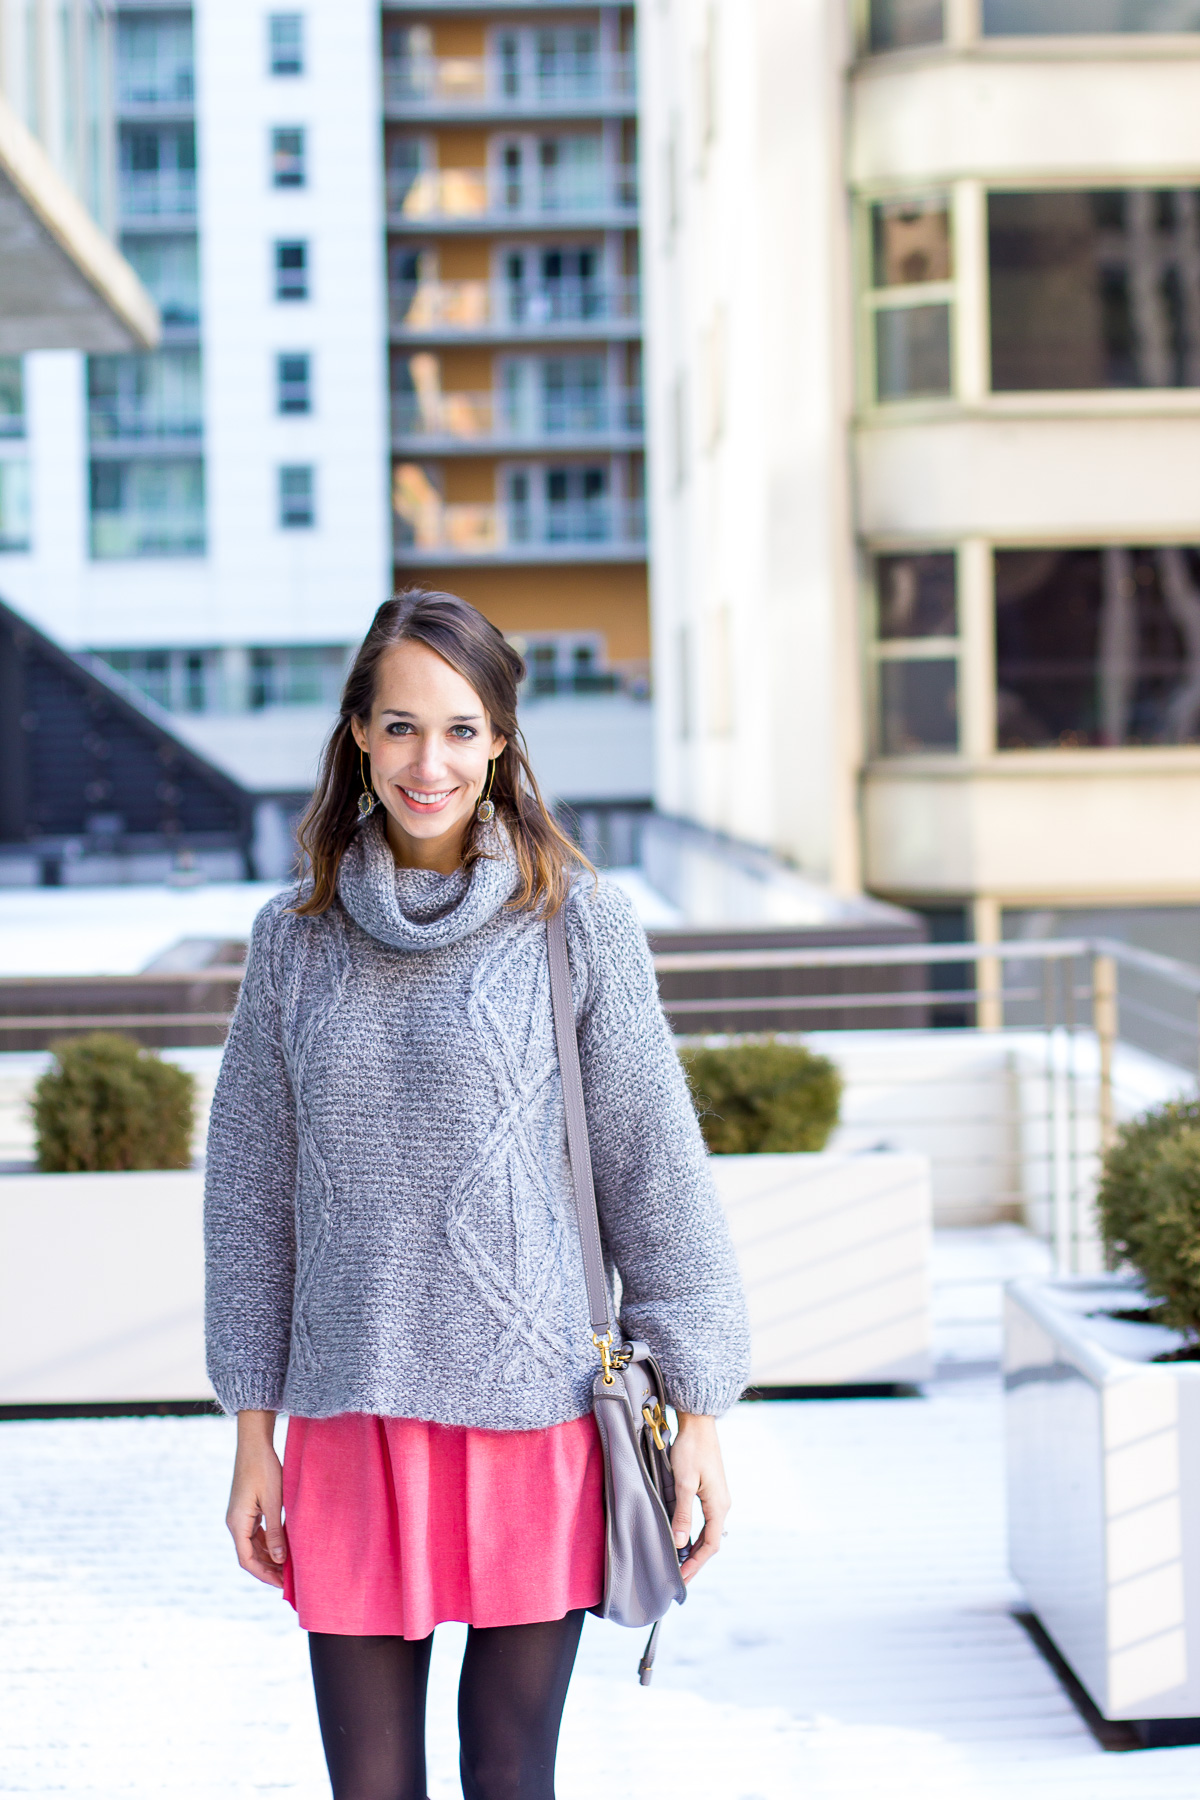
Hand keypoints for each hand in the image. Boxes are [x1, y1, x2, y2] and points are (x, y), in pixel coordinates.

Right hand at [227, 1410, 287, 1587]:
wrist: (254, 1443)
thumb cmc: (264, 1469)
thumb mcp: (273, 1501)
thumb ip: (275, 1531)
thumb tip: (280, 1559)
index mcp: (237, 1523)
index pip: (247, 1560)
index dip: (264, 1575)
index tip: (282, 1585)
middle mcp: (235, 1523)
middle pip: (249, 1555)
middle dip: (268, 1569)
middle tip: (289, 1579)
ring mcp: (239, 1516)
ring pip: (253, 1545)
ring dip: (269, 1557)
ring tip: (289, 1566)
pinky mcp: (246, 1509)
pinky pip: (255, 1533)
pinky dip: (268, 1543)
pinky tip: (283, 1546)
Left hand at [670, 1412, 730, 1585]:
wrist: (699, 1423)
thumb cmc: (691, 1450)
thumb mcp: (684, 1483)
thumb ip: (682, 1514)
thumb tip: (679, 1544)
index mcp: (718, 1506)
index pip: (709, 1546)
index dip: (695, 1565)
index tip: (681, 1579)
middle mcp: (722, 1504)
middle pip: (711, 1542)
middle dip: (695, 1561)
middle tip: (679, 1577)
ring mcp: (718, 1497)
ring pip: (708, 1531)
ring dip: (695, 1548)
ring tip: (679, 1562)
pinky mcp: (711, 1490)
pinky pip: (706, 1520)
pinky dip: (695, 1533)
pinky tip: (684, 1536)